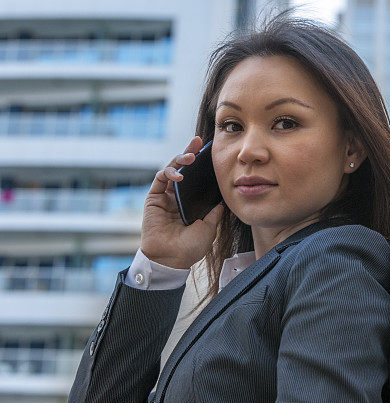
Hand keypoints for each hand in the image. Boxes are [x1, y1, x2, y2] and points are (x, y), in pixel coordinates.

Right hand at [141, 136, 224, 268]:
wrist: (171, 260)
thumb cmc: (190, 247)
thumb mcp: (209, 227)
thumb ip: (214, 211)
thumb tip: (224, 199)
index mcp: (191, 203)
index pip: (197, 178)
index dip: (202, 165)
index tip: (210, 151)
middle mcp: (178, 197)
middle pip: (184, 169)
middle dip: (190, 153)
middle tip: (198, 142)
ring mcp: (165, 196)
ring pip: (171, 170)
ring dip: (180, 160)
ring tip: (190, 157)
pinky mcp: (153, 198)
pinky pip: (160, 178)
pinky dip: (169, 173)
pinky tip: (180, 175)